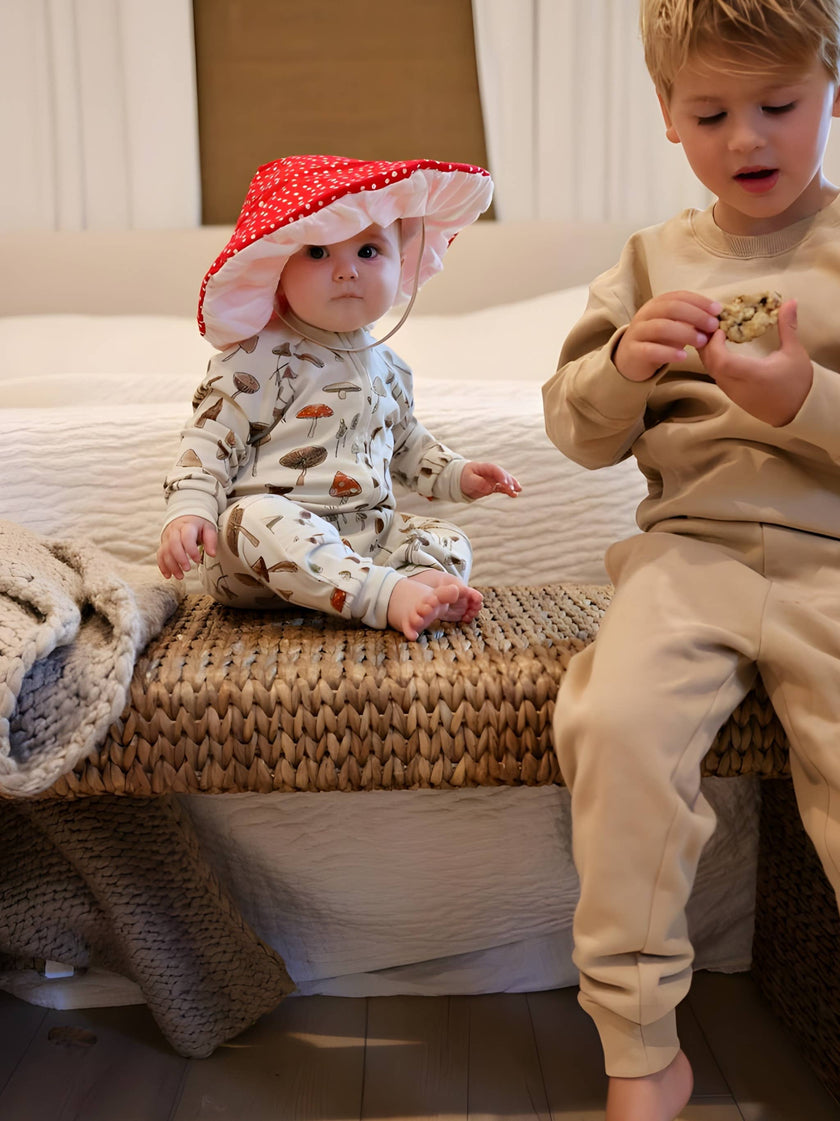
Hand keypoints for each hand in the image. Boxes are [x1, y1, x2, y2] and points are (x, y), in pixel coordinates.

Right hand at [157, 515, 217, 579]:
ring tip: (180, 576)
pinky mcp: (163, 544)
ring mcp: (167, 538)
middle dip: (179, 559)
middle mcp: (175, 531)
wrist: (185, 517)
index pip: (187, 537)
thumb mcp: (208, 528)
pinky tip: (168, 575)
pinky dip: (163, 566)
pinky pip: (160, 555)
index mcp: (187, 526)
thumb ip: (211, 540)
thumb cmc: (198, 525)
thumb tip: (212, 554)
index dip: (191, 550)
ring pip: (165, 552)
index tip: (197, 560)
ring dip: (171, 566)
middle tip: (187, 569)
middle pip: (173, 545)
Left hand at [460, 462, 521, 499]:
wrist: (461, 480)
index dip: (501, 476)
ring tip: (518, 491)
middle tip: (513, 488)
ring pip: (505, 481)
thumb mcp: (468, 479)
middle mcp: (491, 473)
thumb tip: (489, 487)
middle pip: (502, 475)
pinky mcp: (493, 486)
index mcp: (485, 467)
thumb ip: (478, 482)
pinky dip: (508, 491)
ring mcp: (493, 479)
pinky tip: (515, 495)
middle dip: (509, 481)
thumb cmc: (464, 477)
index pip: (495, 470)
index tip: (505, 483)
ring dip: (512, 485)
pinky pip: (502, 488)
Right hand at [614, 291, 721, 381]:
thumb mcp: (673, 326)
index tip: (717, 310)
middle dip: (696, 315)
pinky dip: (669, 353)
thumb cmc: (657, 341)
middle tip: (713, 326)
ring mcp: (637, 332)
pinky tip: (683, 357)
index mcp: (656, 304)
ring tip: (702, 342)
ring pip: (661, 327)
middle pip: (671, 308)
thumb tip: (716, 318)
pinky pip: (650, 350)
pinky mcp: (633, 351)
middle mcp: (645, 314)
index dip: (699, 301)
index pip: (679, 296)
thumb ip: (690, 321)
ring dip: (685, 333)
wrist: (629, 360)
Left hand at [698, 300, 811, 425]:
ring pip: (711, 372)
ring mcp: (733, 393)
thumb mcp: (794, 352)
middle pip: (711, 365)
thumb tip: (790, 301)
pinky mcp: (733, 397)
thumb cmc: (797, 382)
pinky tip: (718, 350)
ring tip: (713, 335)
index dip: (715, 345)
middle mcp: (738, 386)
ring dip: (708, 353)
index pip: (722, 362)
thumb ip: (788, 327)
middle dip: (707, 344)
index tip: (720, 330)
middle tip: (712, 326)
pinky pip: (716, 377)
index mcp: (752, 375)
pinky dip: (713, 362)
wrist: (799, 411)